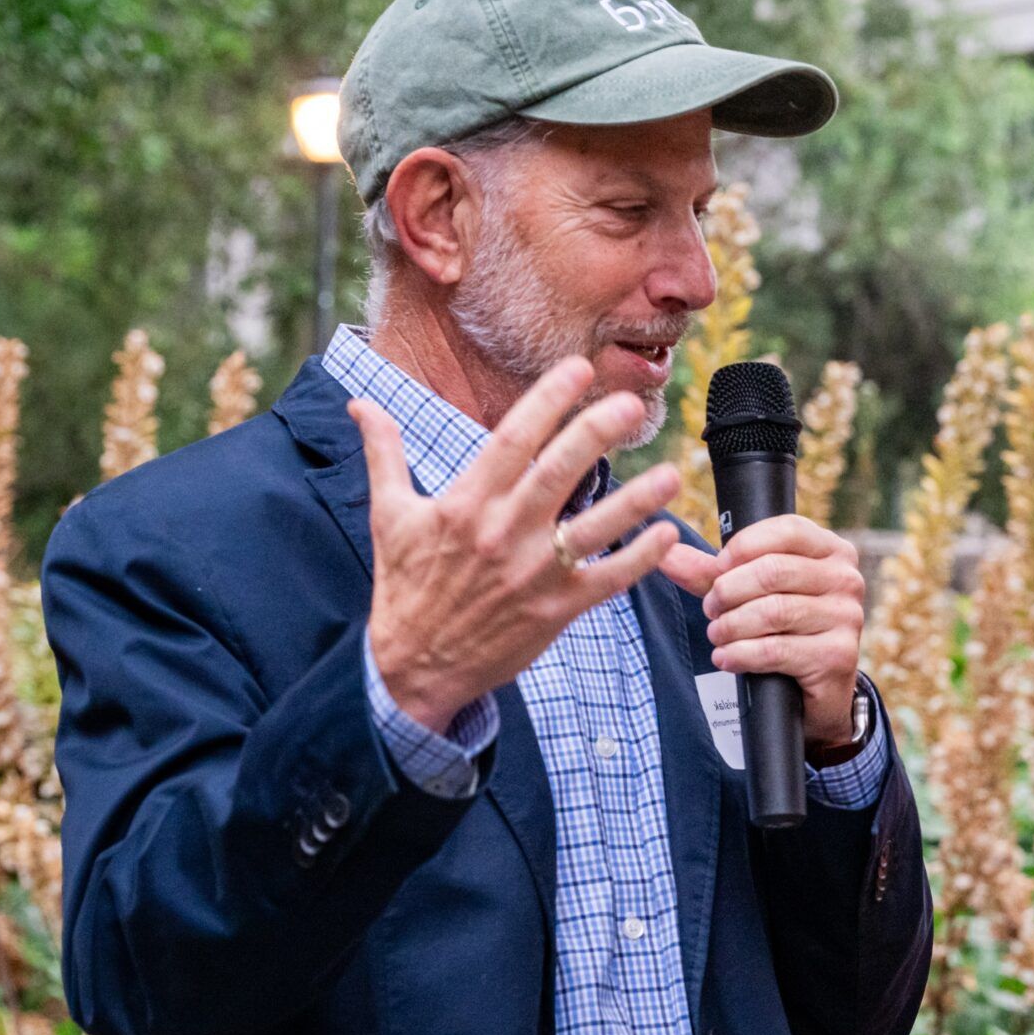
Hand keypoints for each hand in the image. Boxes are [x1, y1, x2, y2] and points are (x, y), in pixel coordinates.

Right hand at [353, 357, 684, 733]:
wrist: (414, 666)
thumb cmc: (405, 587)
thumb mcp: (389, 516)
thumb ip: (384, 454)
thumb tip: (361, 406)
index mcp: (465, 504)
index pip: (511, 441)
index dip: (546, 402)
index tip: (578, 368)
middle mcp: (502, 534)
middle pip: (556, 474)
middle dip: (595, 434)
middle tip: (630, 405)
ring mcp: (532, 574)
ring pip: (591, 528)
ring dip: (635, 502)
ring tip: (672, 474)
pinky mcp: (555, 610)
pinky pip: (606, 580)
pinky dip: (638, 559)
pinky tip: (666, 534)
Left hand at [662, 516, 867, 747]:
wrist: (817, 693)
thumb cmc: (784, 632)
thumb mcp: (750, 595)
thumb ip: (711, 573)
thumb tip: (664, 553)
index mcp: (832, 551)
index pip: (787, 530)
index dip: (743, 547)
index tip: (719, 570)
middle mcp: (846, 580)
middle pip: (773, 571)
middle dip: (729, 591)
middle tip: (711, 609)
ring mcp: (846, 618)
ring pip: (773, 612)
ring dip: (732, 625)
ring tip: (717, 635)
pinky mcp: (837, 655)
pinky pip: (776, 650)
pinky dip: (741, 654)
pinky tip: (726, 658)